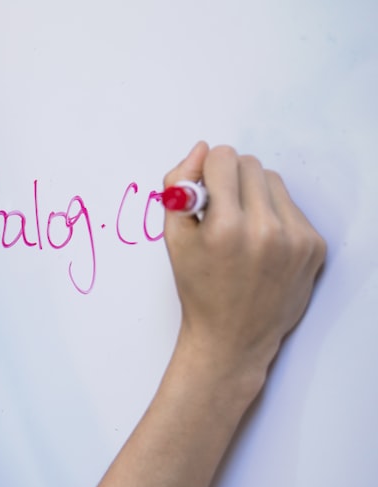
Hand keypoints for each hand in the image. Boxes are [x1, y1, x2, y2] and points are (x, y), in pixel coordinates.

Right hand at [163, 142, 325, 401]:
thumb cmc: (198, 288)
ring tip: (240, 226)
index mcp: (224, 227)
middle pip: (249, 164)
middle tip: (220, 209)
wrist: (232, 338)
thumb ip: (178, 186)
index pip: (222, 158)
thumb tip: (201, 149)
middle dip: (230, 179)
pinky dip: (273, 215)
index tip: (202, 190)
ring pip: (272, 180)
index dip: (206, 171)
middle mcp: (264, 230)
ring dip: (254, 193)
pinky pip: (291, 206)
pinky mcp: (313, 246)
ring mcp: (294, 239)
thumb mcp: (172, 238)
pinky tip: (260, 243)